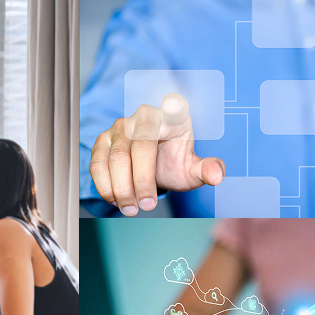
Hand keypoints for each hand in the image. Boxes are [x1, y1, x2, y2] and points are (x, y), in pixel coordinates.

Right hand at [89, 93, 224, 215]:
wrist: (149, 166)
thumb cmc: (172, 162)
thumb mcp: (191, 168)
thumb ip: (205, 170)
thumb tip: (217, 176)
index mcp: (171, 117)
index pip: (174, 108)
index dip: (173, 106)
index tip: (175, 105)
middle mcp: (143, 116)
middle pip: (139, 147)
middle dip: (140, 181)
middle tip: (147, 206)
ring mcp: (120, 127)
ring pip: (115, 158)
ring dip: (121, 188)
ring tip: (131, 209)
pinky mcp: (102, 141)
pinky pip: (98, 164)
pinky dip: (106, 186)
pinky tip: (117, 200)